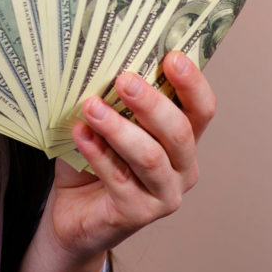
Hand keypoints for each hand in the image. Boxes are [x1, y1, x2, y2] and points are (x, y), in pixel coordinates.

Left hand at [16, 51, 215, 271]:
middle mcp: (181, 168)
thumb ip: (111, 100)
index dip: (192, 84)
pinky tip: (79, 134)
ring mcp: (164, 194)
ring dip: (119, 128)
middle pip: (179, 132)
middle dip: (151, 103)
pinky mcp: (137, 214)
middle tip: (123, 79)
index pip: (201, 110)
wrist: (71, 213)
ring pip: (150, 157)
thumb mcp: (104, 125)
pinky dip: (97, 153)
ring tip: (91, 106)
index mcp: (182, 141)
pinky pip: (118, 179)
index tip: (172, 57)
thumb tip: (98, 60)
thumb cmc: (92, 161)